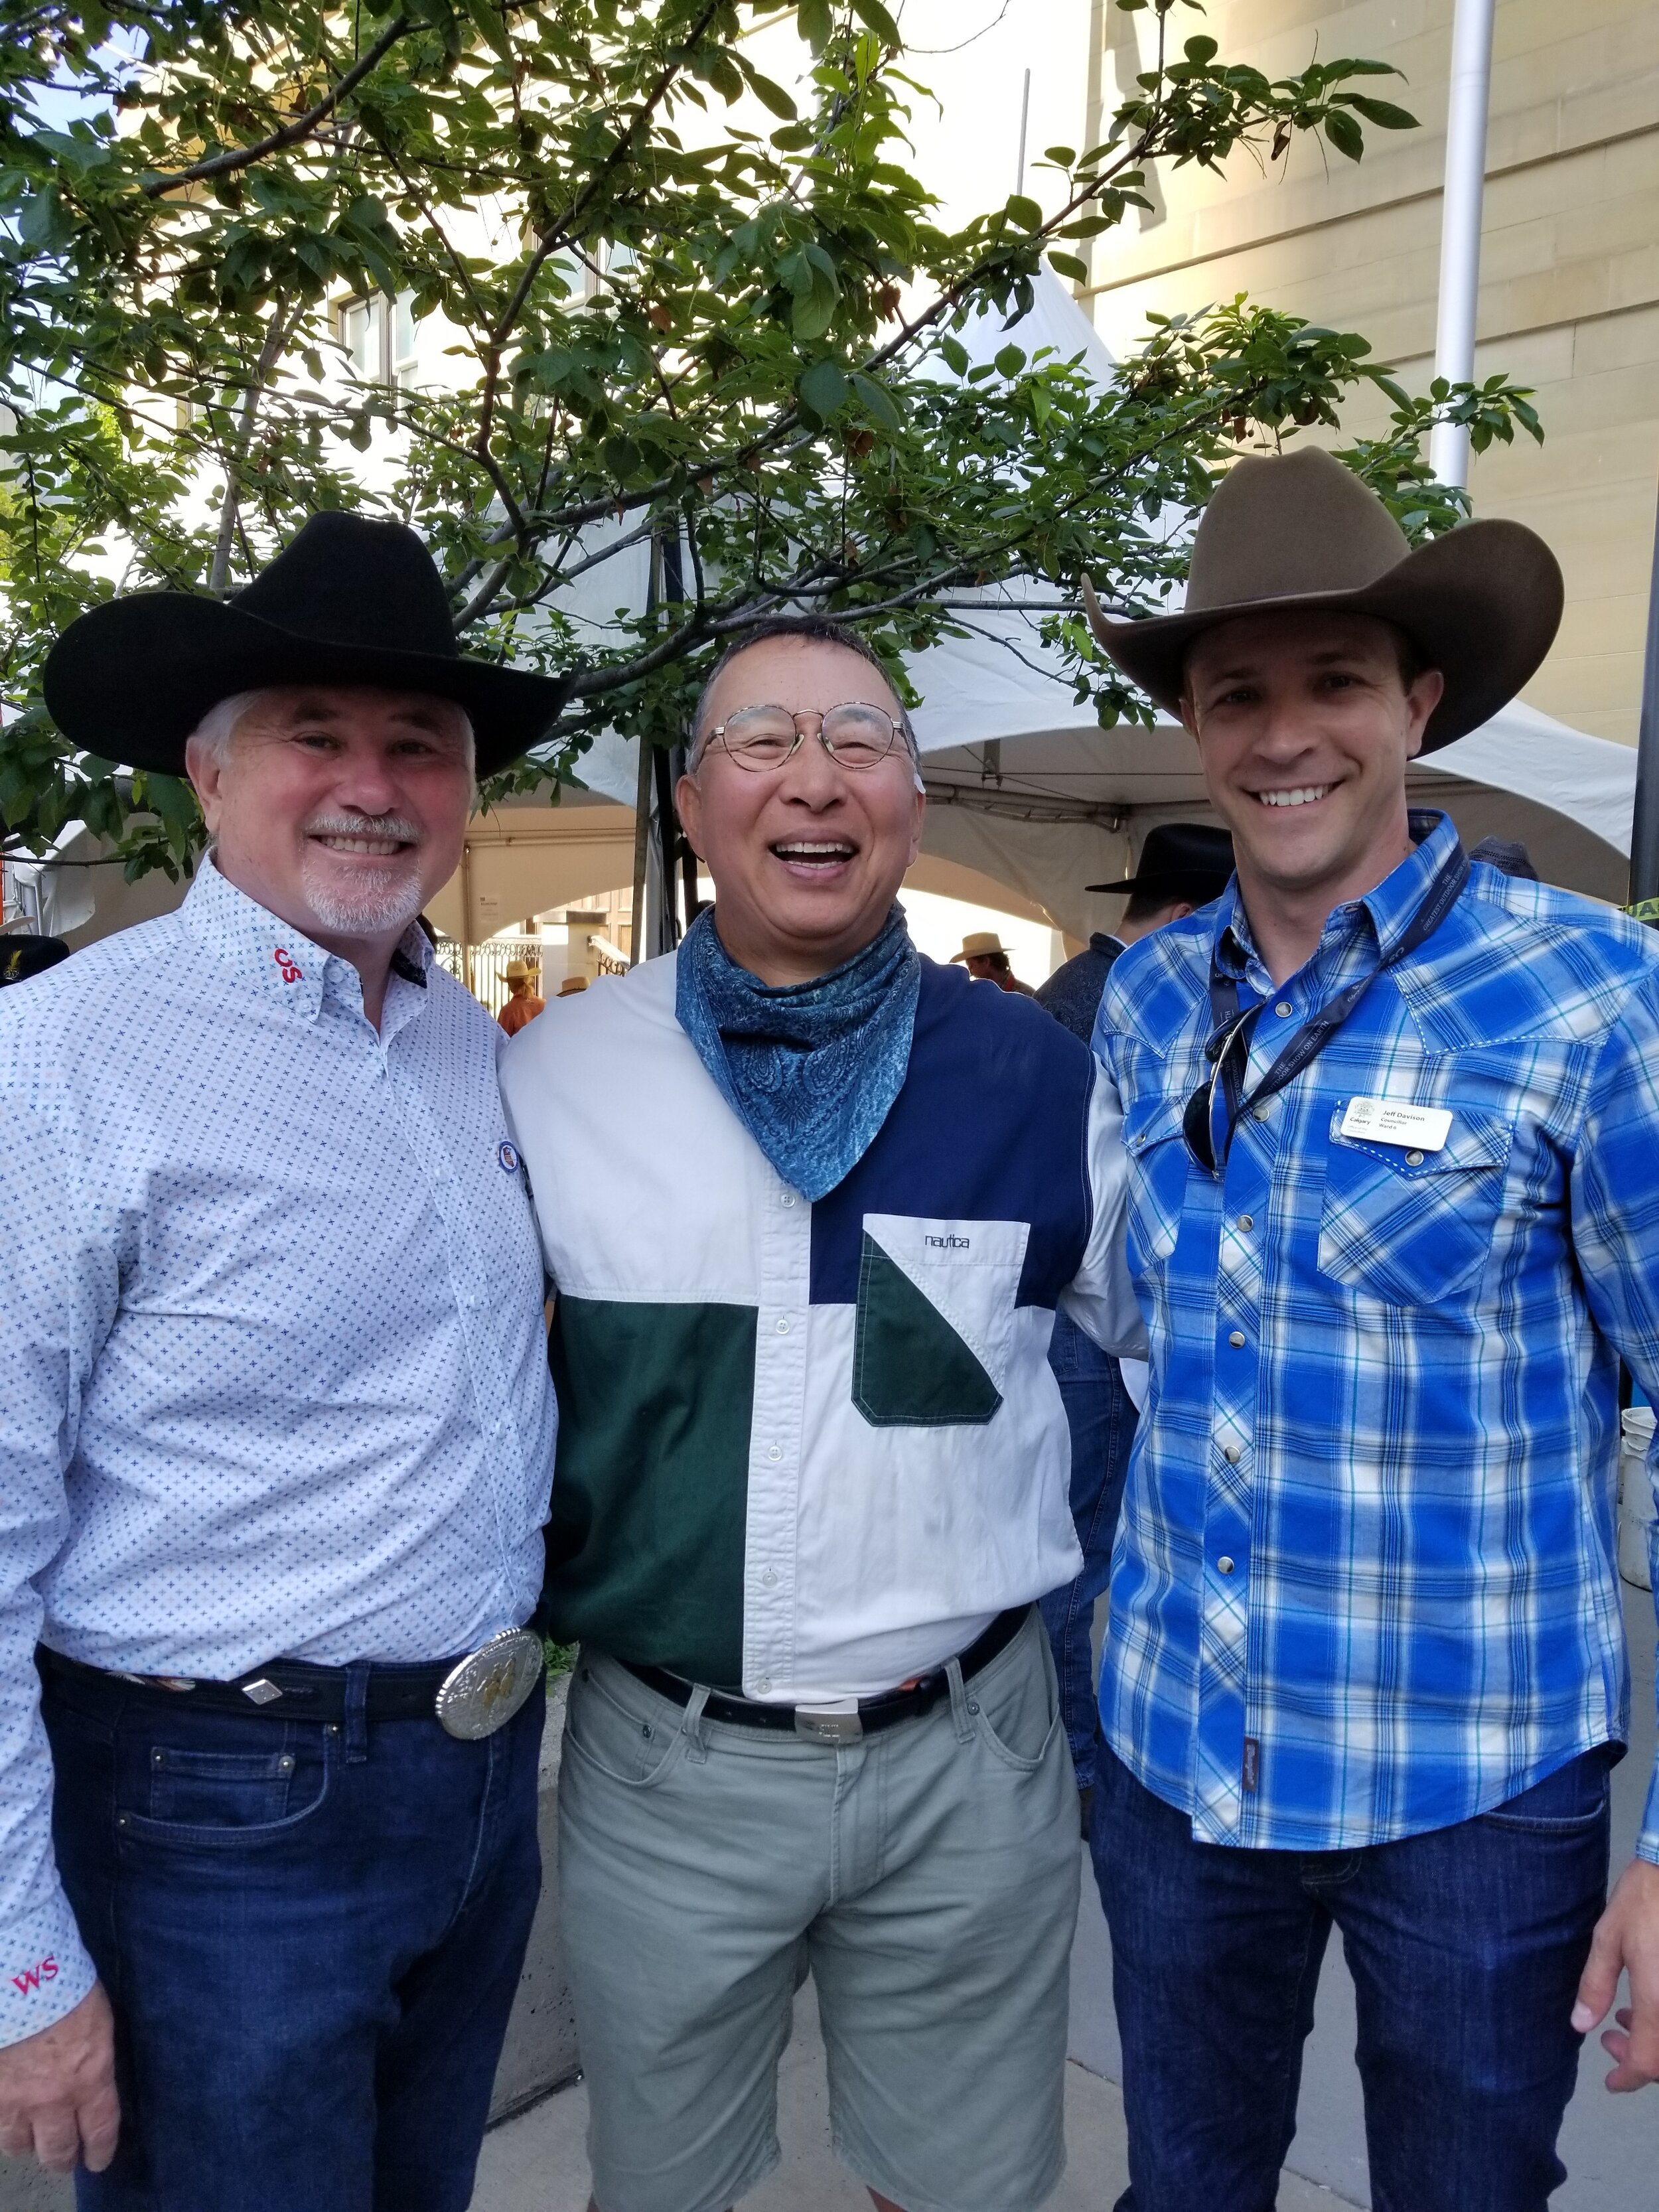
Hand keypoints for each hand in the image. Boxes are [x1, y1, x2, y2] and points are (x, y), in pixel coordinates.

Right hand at [0, 1983, 118, 2172]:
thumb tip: (90, 2075)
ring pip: (17, 2145)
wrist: (21, 1981)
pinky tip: (5, 2119)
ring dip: (25, 2144)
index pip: (100, 2130)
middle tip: (63, 2160)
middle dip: (61, 2159)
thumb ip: (93, 2059)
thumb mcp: (97, 2024)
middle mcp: (52, 2101)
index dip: (100, 2150)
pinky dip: (0, 2124)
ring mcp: (14, 2102)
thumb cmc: (67, 1990)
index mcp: (89, 2079)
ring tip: (29, 2141)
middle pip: (56, 2150)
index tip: (98, 2161)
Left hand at [1574, 1856, 1658, 2090]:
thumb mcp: (1609, 1939)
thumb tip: (1581, 2025)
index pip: (1647, 2064)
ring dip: (1651, 2041)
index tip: (1611, 2081)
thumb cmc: (1645, 1900)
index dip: (1628, 2078)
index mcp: (1657, 2001)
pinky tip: (1644, 2005)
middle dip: (1637, 2059)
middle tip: (1608, 2040)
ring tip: (1619, 2020)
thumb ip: (1595, 1986)